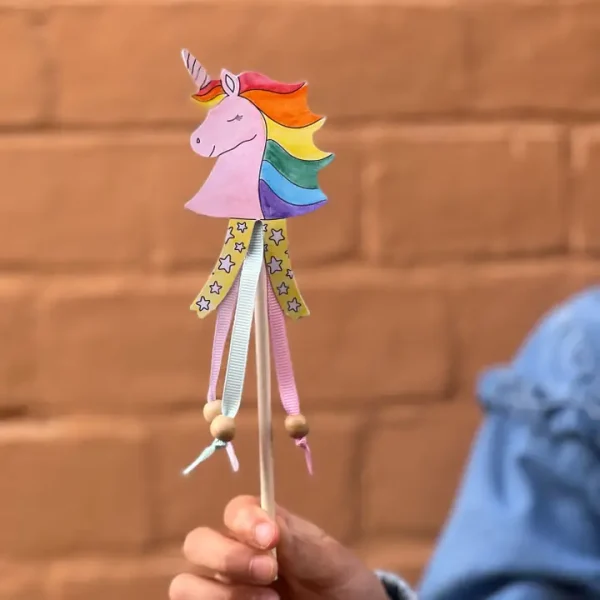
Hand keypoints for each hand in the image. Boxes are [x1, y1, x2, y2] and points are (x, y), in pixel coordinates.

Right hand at [170, 495, 389, 599]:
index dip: (245, 520)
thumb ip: (300, 542)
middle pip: (197, 543)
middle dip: (227, 556)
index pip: (235, 511)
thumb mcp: (330, 561)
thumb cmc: (339, 582)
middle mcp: (234, 556)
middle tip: (269, 572)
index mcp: (260, 529)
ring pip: (186, 584)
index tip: (270, 536)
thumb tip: (270, 522)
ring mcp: (223, 589)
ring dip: (221, 593)